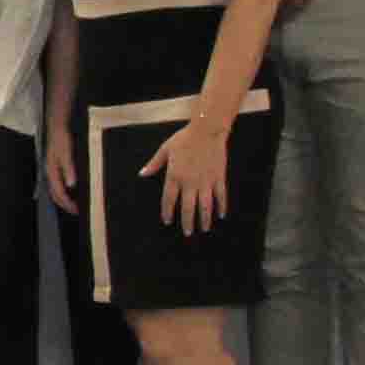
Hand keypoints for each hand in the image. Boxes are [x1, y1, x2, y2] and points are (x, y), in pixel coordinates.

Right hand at [44, 120, 80, 214]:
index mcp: (51, 171)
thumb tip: (71, 185)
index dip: (67, 203)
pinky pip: (57, 183)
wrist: (57, 125)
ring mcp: (51, 169)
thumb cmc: (61, 138)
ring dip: (63, 198)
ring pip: (55, 189)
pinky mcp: (54, 166)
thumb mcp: (66, 153)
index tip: (76, 210)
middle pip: (54, 193)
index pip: (58, 192)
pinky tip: (70, 189)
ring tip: (73, 204)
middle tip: (76, 211)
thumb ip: (68, 168)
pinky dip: (63, 190)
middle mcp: (49, 172)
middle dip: (64, 204)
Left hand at [140, 119, 231, 234]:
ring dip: (204, 219)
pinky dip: (221, 206)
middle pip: (188, 207)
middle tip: (187, 233)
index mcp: (174, 176)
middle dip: (187, 222)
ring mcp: (205, 181)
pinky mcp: (219, 177)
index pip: (168, 200)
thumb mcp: (165, 150)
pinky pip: (220, 195)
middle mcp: (189, 182)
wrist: (206, 131)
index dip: (167, 212)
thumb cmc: (184, 139)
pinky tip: (221, 215)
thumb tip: (142, 174)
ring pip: (205, 205)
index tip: (167, 221)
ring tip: (204, 229)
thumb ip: (154, 164)